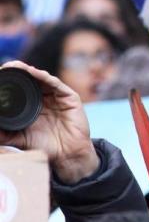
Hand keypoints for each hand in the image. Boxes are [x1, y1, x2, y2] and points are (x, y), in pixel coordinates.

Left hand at [0, 61, 98, 183]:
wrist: (67, 155)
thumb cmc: (45, 146)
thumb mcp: (18, 138)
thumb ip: (3, 134)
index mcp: (33, 106)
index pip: (21, 89)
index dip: (11, 82)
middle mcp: (46, 99)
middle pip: (31, 81)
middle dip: (18, 72)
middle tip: (5, 67)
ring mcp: (58, 97)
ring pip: (42, 79)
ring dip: (29, 71)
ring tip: (16, 66)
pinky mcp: (69, 97)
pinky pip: (55, 84)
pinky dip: (44, 77)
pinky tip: (33, 72)